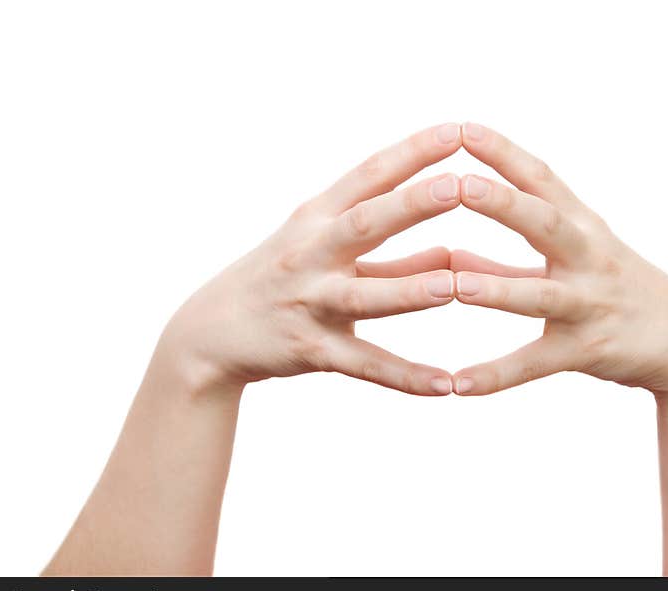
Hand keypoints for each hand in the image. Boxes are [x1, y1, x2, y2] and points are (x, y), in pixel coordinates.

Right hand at [158, 123, 462, 395]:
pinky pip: (362, 364)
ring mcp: (308, 302)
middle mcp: (310, 253)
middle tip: (458, 187)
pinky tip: (444, 385)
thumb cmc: (280, 281)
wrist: (209, 333)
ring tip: (453, 288)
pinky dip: (403, 376)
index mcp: (316, 219)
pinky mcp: (310, 350)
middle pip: (364, 225)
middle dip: (410, 205)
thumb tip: (455, 253)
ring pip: (363, 297)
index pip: (369, 176)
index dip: (413, 152)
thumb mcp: (325, 254)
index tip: (459, 129)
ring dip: (408, 291)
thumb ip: (393, 259)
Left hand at [450, 123, 667, 399]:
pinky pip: (538, 363)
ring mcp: (591, 303)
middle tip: (458, 184)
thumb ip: (502, 265)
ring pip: (542, 295)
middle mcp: (588, 257)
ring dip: (498, 290)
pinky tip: (459, 385)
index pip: (540, 180)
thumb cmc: (618, 293)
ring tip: (456, 288)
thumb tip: (446, 257)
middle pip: (544, 223)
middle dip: (502, 203)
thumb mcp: (566, 267)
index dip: (502, 152)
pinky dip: (498, 375)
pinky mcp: (590, 349)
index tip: (460, 126)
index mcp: (580, 228)